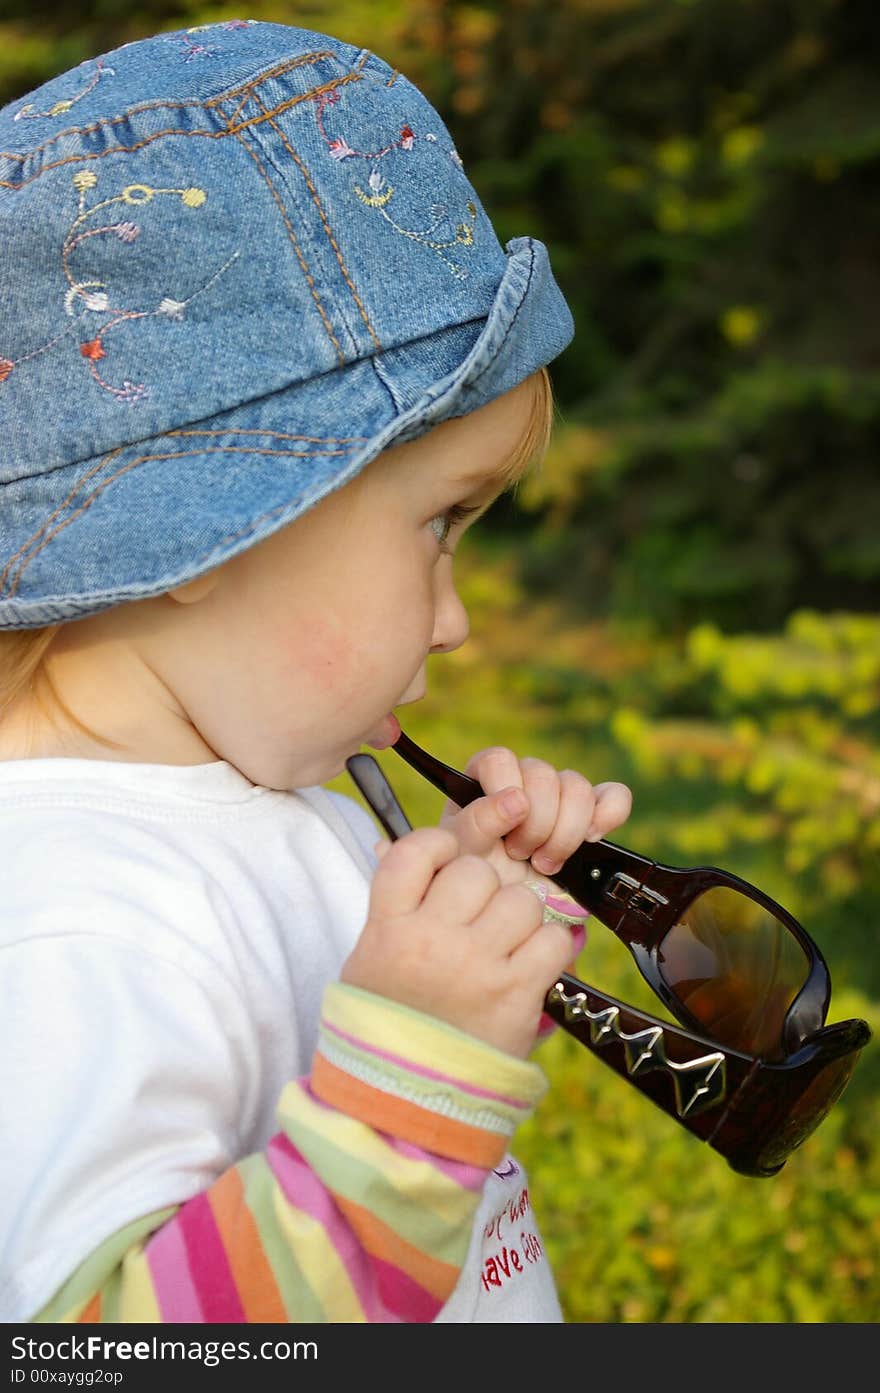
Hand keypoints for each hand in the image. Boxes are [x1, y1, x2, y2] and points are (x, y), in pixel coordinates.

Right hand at [340, 821, 577, 1058]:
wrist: (406, 1100)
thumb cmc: (388, 1024)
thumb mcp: (371, 961)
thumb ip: (397, 909)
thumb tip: (413, 852)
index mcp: (388, 929)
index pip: (414, 852)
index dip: (438, 847)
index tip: (448, 862)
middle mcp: (431, 941)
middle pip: (475, 871)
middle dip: (484, 889)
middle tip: (480, 918)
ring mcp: (476, 966)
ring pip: (521, 900)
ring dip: (521, 918)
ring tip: (507, 946)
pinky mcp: (517, 994)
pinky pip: (554, 940)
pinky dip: (551, 950)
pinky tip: (532, 966)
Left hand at [439, 745, 632, 887]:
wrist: (509, 914)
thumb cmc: (477, 878)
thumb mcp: (463, 853)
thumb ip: (478, 821)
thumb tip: (517, 799)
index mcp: (486, 778)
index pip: (501, 760)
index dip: (507, 793)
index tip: (508, 830)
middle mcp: (524, 780)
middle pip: (545, 776)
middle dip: (536, 825)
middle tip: (521, 856)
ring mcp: (561, 796)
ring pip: (578, 788)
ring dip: (565, 832)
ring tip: (545, 863)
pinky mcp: (593, 815)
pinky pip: (614, 796)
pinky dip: (609, 815)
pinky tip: (591, 840)